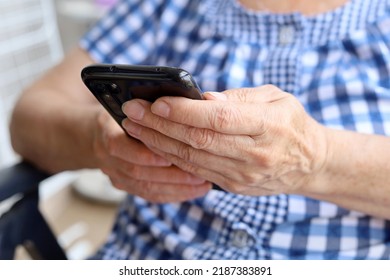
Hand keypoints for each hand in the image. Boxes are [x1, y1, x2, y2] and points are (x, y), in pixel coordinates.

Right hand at [92, 109, 210, 202]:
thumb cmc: (121, 115)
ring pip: (145, 187)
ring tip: (202, 186)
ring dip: (176, 188)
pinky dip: (171, 195)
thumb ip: (147, 107)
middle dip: (171, 175)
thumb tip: (187, 104)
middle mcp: (107, 158)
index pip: (119, 146)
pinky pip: (148, 195)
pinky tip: (192, 192)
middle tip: (199, 175)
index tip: (172, 157)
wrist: (92, 136)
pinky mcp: (124, 186)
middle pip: (138, 172)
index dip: (145, 154)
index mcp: (106, 132)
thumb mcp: (128, 104)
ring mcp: (115, 175)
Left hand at [121, 85, 328, 195]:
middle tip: (132, 111)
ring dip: (158, 143)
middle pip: (198, 140)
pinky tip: (154, 144)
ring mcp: (243, 175)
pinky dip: (171, 157)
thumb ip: (240, 98)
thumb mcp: (275, 98)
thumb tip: (202, 99)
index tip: (156, 102)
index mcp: (269, 126)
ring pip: (191, 159)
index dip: (185, 112)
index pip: (219, 119)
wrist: (308, 163)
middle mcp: (255, 154)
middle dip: (160, 126)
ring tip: (135, 127)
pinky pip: (195, 170)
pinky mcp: (233, 186)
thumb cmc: (290, 123)